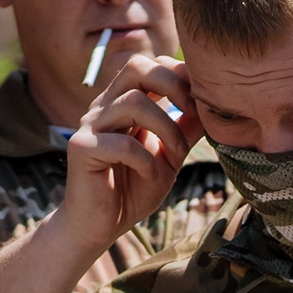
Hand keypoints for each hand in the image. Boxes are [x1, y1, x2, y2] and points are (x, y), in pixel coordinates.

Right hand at [60, 56, 198, 250]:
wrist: (98, 226)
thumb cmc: (131, 190)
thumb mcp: (168, 157)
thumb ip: (184, 131)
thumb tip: (210, 107)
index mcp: (122, 104)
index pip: (149, 66)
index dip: (177, 74)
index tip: (199, 102)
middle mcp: (104, 108)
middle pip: (136, 67)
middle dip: (172, 85)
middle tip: (192, 113)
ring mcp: (90, 126)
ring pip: (133, 103)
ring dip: (166, 129)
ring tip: (176, 156)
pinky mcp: (81, 149)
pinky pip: (122, 144)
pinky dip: (146, 160)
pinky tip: (151, 177)